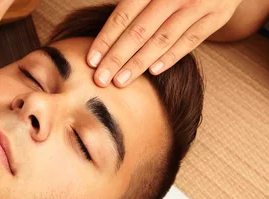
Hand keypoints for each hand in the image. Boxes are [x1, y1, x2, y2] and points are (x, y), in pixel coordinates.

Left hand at [87, 0, 242, 87]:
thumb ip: (135, 2)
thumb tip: (106, 32)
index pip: (124, 16)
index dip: (106, 39)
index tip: (91, 60)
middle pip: (140, 31)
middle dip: (117, 58)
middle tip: (100, 80)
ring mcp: (199, 4)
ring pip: (162, 39)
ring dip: (139, 63)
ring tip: (120, 81)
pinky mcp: (217, 16)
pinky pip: (190, 41)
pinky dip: (171, 57)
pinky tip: (153, 72)